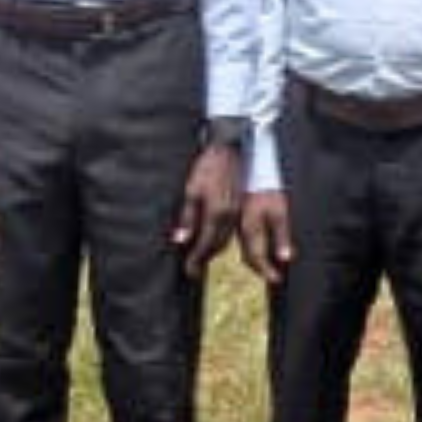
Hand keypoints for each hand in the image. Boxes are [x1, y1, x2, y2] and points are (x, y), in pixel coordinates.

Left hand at [172, 143, 243, 270]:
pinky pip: (232, 231)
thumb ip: (187, 218)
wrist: (228, 150)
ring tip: (201, 259)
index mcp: (216, 213)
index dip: (195, 259)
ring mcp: (237, 212)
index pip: (204, 244)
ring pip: (226, 240)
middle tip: (192, 270)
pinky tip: (213, 241)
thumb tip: (180, 240)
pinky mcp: (241, 207)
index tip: (188, 271)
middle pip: (217, 246)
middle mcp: (229, 216)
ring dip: (213, 252)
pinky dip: (222, 241)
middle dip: (204, 259)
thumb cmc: (206, 168)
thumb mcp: (191, 191)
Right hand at [238, 190, 296, 287]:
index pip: (258, 258)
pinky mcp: (239, 222)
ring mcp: (239, 228)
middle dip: (262, 270)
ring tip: (269, 268)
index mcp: (251, 231)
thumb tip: (287, 258)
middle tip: (275, 277)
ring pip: (245, 251)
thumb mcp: (279, 214)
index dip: (267, 271)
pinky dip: (254, 251)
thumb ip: (282, 237)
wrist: (252, 175)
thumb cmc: (268, 193)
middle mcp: (242, 233)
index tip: (278, 280)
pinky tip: (263, 250)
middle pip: (249, 258)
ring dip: (257, 262)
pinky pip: (245, 243)